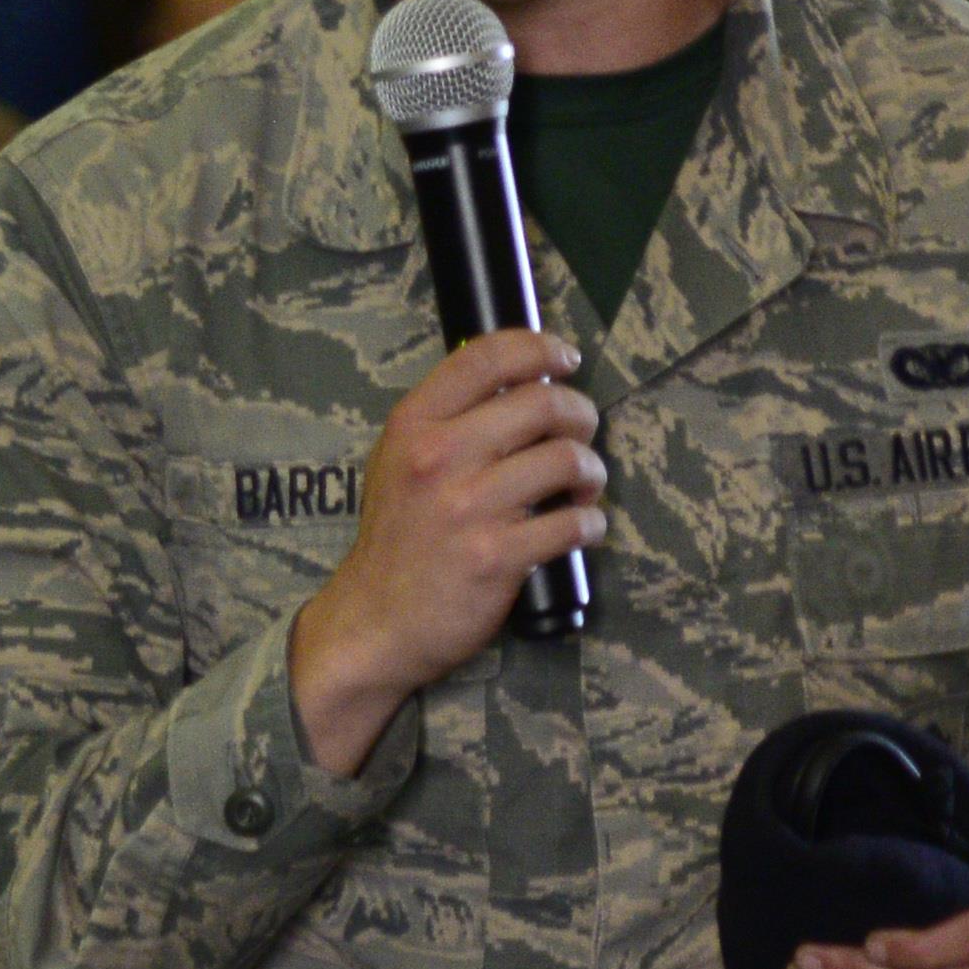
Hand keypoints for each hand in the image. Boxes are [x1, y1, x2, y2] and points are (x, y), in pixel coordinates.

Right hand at [286, 330, 600, 774]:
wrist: (375, 621)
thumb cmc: (397, 539)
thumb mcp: (397, 461)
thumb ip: (446, 420)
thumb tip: (519, 380)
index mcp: (413, 425)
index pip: (486, 356)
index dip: (540, 347)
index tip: (564, 358)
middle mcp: (439, 457)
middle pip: (543, 403)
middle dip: (581, 415)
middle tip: (581, 434)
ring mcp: (468, 507)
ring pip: (569, 460)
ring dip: (592, 473)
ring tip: (582, 488)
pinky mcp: (497, 555)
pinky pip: (575, 523)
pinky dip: (590, 524)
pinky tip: (579, 528)